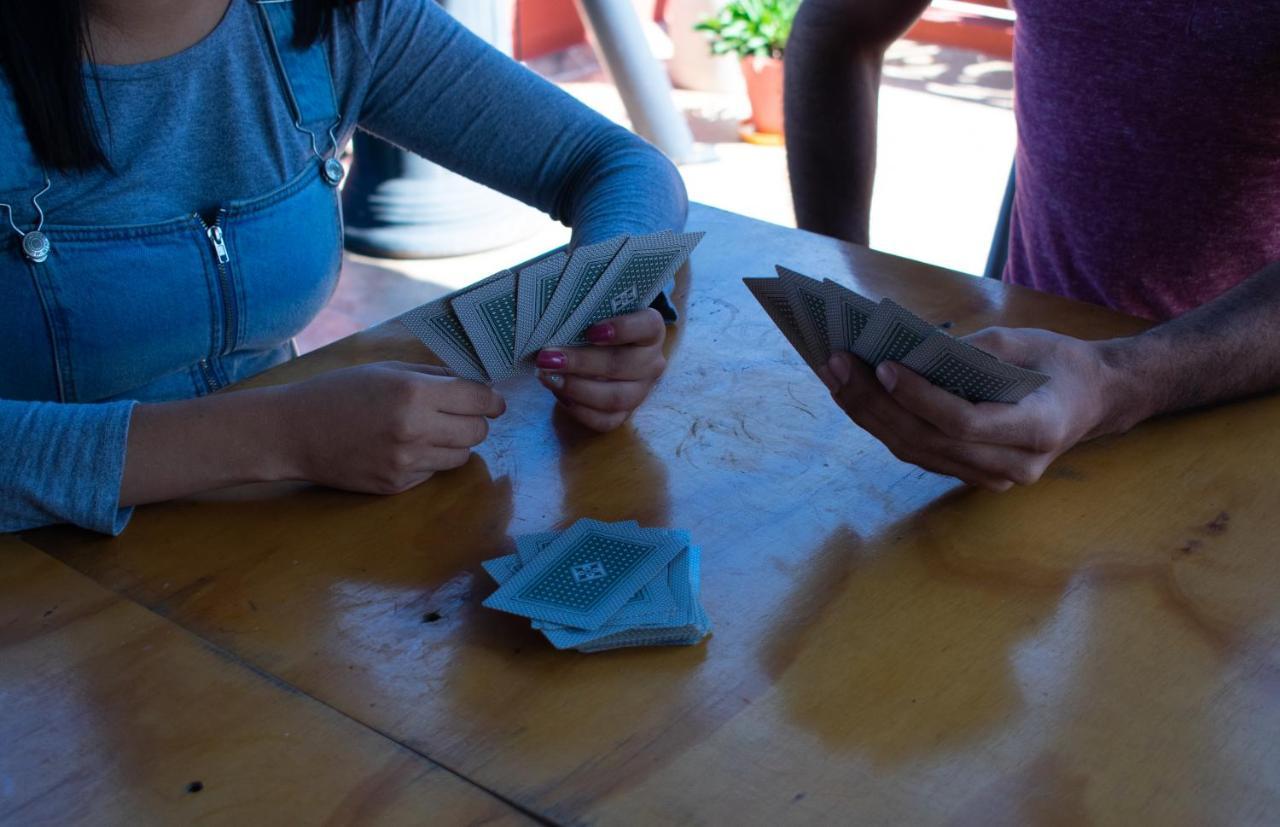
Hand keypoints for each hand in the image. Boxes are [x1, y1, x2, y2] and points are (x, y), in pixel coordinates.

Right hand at [278, 361, 504, 493]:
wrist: (293, 432)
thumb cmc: (339, 392)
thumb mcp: (387, 369)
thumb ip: (434, 375)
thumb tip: (475, 382)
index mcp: (414, 393)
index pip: (479, 400)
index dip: (492, 400)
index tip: (493, 401)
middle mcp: (414, 430)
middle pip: (478, 432)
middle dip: (475, 421)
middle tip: (460, 414)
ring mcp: (405, 463)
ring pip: (461, 456)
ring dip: (455, 443)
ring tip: (429, 430)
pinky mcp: (396, 486)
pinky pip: (433, 472)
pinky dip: (428, 460)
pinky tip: (402, 447)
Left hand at [534, 308, 667, 431]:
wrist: (605, 352)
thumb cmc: (596, 325)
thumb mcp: (596, 314)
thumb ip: (583, 314)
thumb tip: (550, 316)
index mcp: (651, 331)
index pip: (648, 326)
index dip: (622, 329)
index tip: (592, 330)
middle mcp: (651, 362)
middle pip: (622, 365)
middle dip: (582, 362)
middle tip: (549, 358)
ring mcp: (641, 391)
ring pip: (615, 397)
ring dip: (577, 388)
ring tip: (548, 378)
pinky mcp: (626, 414)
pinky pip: (605, 421)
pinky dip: (579, 410)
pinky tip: (559, 394)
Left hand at [822, 327, 1126, 490]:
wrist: (1095, 400)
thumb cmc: (1060, 363)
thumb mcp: (1027, 341)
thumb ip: (975, 349)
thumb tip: (911, 349)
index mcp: (1037, 429)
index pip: (963, 421)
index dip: (919, 397)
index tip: (884, 366)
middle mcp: (1014, 464)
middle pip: (928, 441)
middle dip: (875, 403)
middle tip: (838, 365)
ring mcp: (993, 477)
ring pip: (917, 452)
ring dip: (870, 415)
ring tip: (837, 377)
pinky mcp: (972, 474)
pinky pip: (921, 453)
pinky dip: (886, 424)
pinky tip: (858, 396)